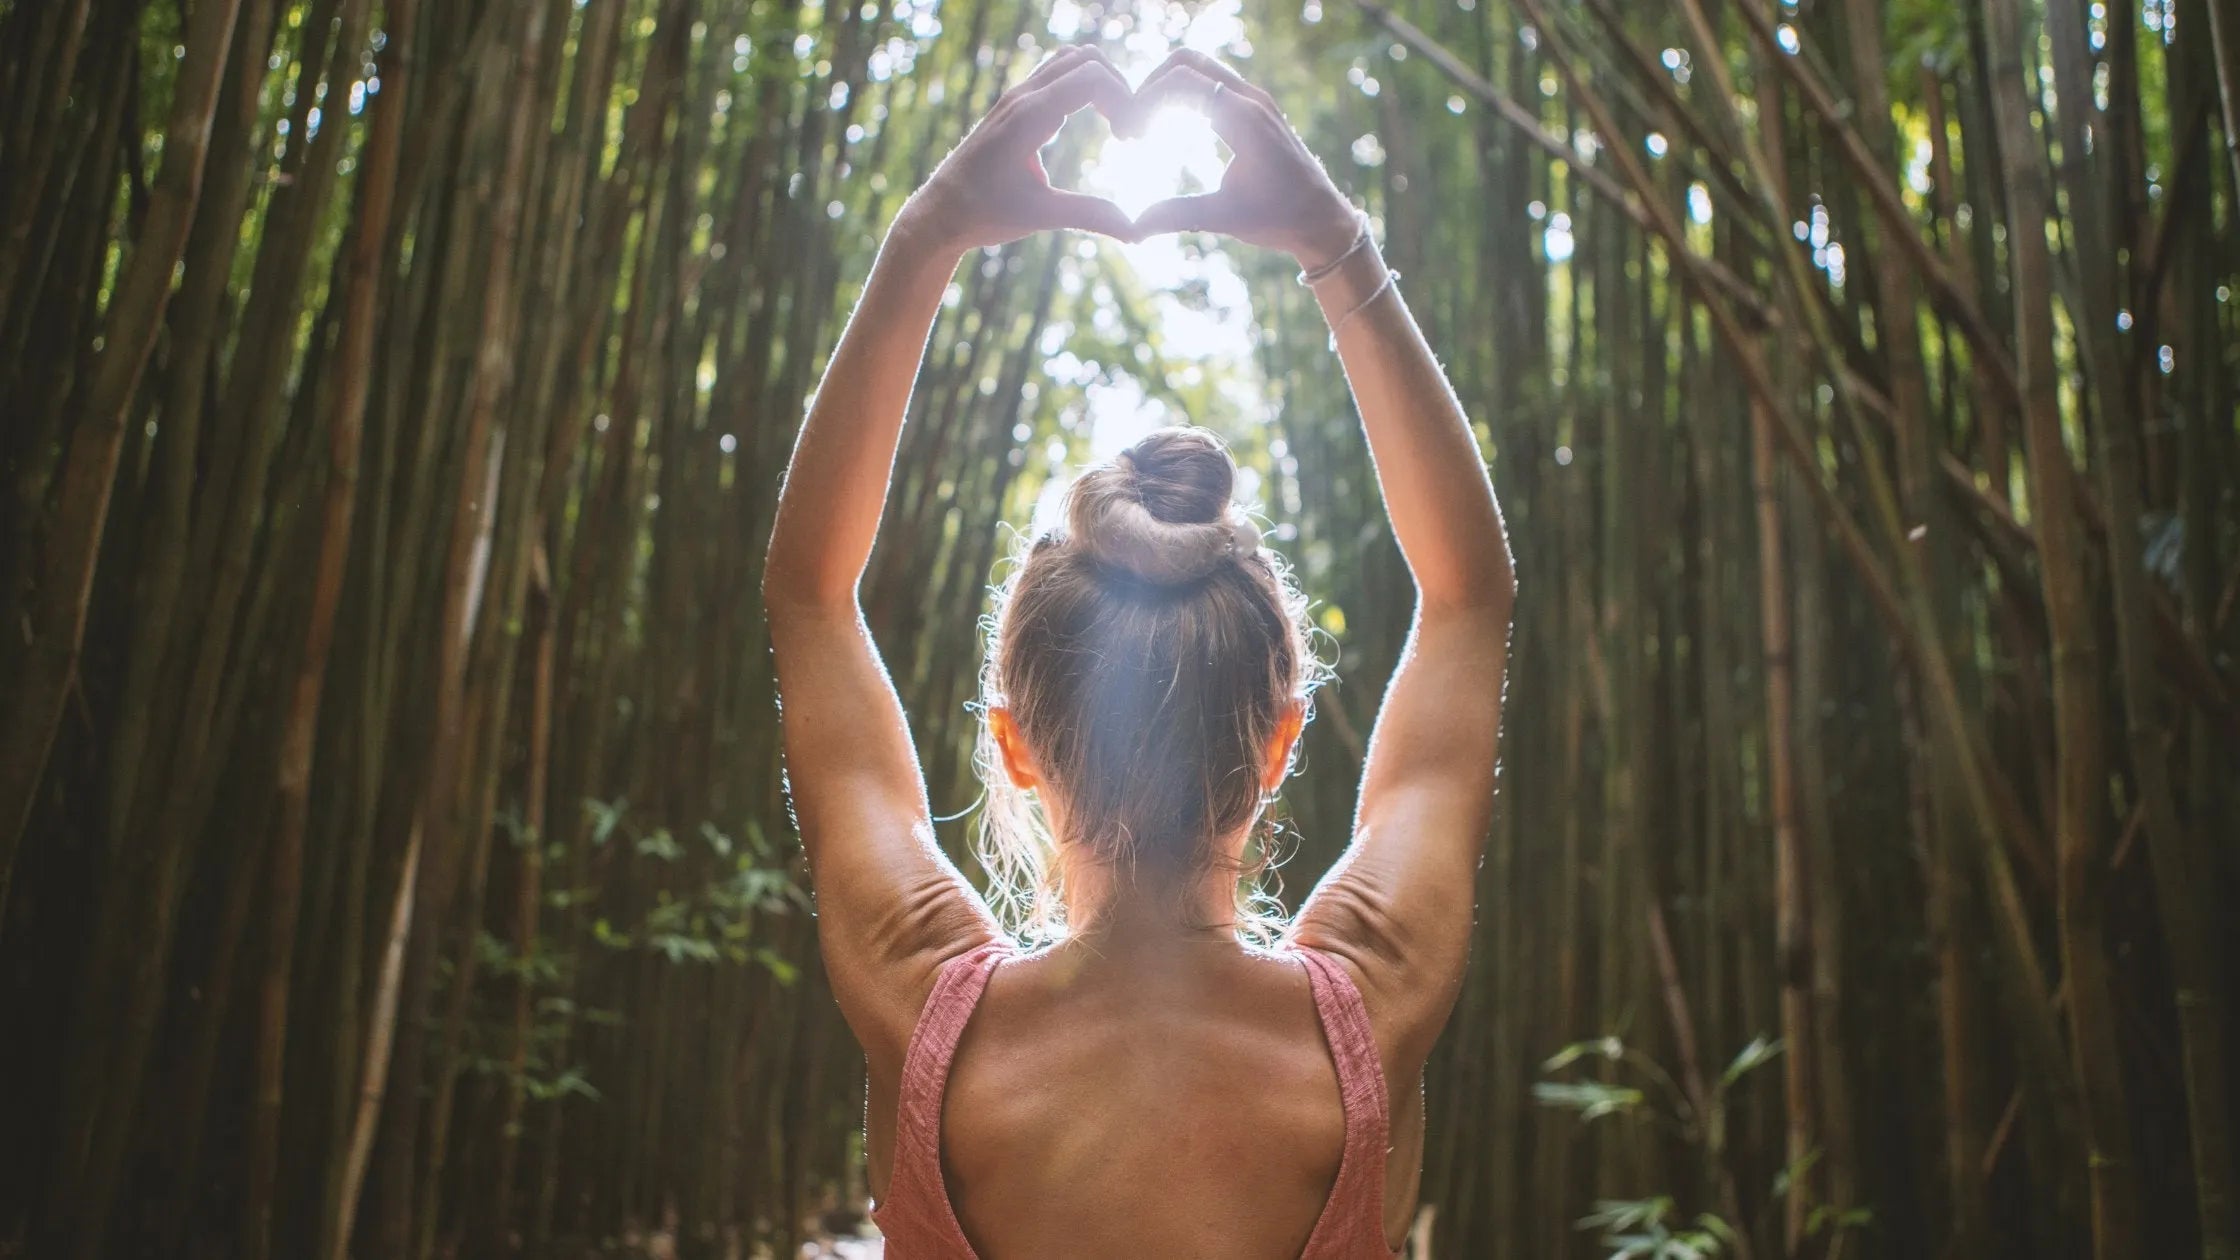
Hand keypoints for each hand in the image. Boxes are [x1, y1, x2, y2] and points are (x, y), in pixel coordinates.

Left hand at [902, 46, 1137, 252]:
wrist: (940, 211)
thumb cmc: (984, 213)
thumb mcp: (1040, 216)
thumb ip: (1089, 215)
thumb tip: (1136, 231)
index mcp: (1029, 117)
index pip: (1092, 77)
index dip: (1124, 101)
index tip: (1130, 140)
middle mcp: (1023, 97)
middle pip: (1088, 59)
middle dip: (1119, 88)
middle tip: (1128, 132)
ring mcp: (1017, 97)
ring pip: (1072, 60)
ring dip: (1102, 82)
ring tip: (1115, 123)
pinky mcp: (1016, 105)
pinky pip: (1058, 74)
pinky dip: (1085, 86)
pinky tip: (1092, 122)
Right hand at [1127, 51, 1361, 267]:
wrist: (1322, 218)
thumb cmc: (1280, 218)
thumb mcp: (1225, 218)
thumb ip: (1178, 214)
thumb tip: (1133, 227)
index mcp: (1245, 120)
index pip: (1182, 83)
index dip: (1144, 101)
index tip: (1127, 136)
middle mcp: (1251, 100)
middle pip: (1187, 63)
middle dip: (1150, 87)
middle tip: (1130, 128)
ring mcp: (1255, 100)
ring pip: (1199, 68)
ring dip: (1166, 88)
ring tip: (1144, 127)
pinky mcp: (1255, 108)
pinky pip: (1212, 83)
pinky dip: (1183, 94)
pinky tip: (1168, 127)